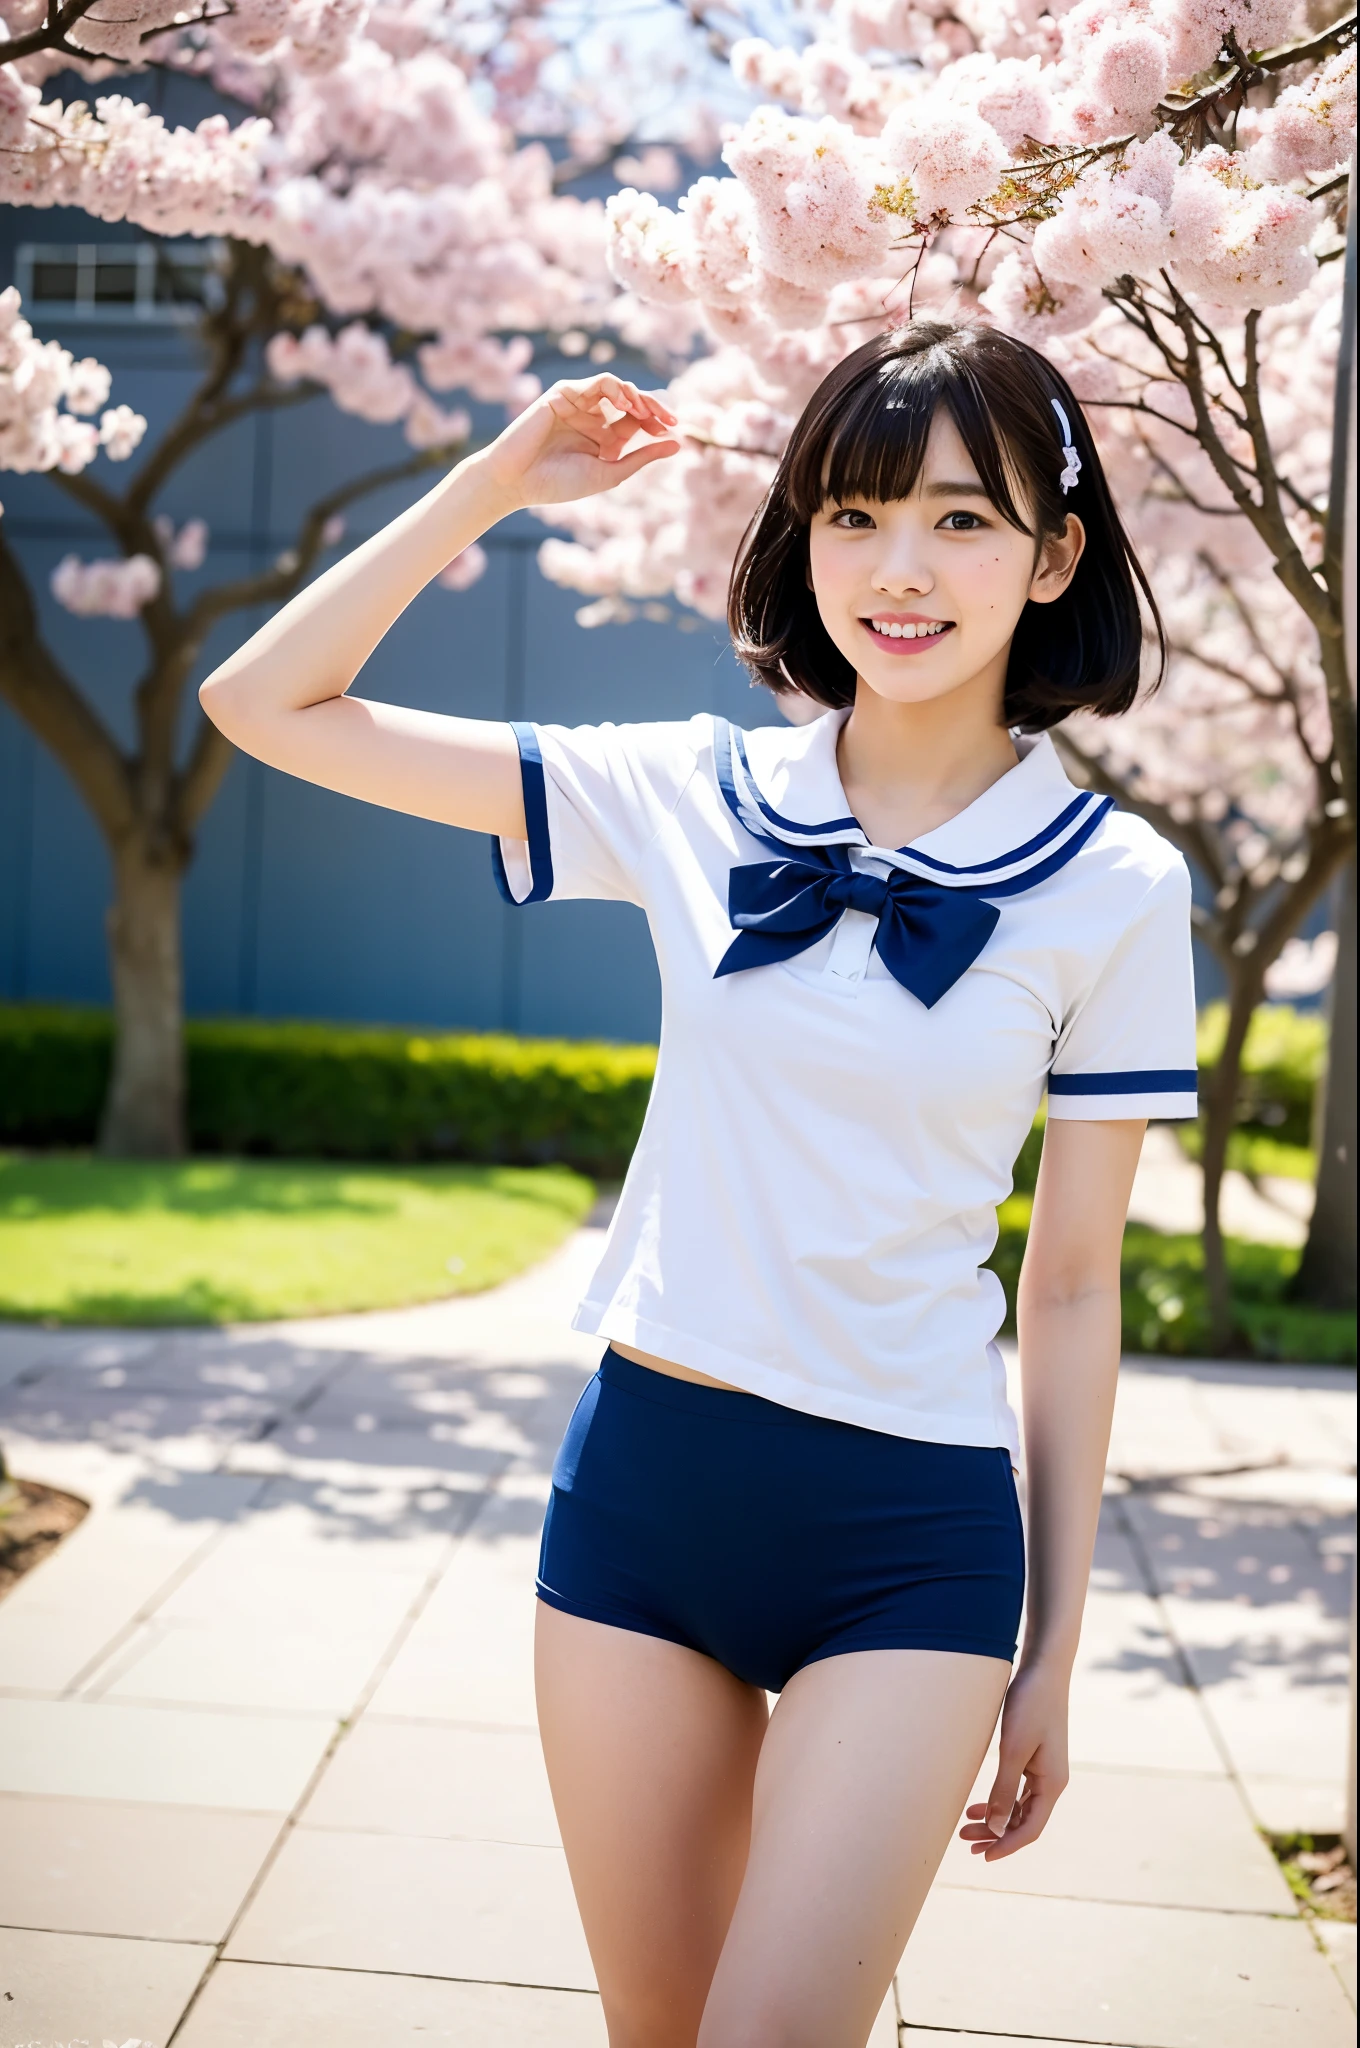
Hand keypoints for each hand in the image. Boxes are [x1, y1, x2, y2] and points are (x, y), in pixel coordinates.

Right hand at [473, 373, 678, 511]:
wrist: (519, 481)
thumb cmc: (560, 484)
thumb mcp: (610, 472)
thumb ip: (642, 457)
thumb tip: (678, 444)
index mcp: (605, 439)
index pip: (639, 421)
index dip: (659, 422)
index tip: (677, 430)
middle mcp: (594, 419)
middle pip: (632, 402)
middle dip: (653, 407)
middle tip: (669, 418)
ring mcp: (579, 404)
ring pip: (617, 388)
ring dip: (636, 396)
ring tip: (646, 412)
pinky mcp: (565, 393)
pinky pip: (597, 382)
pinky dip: (615, 389)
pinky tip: (624, 404)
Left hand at [957, 1660, 1069, 1860]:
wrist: (1044, 1670)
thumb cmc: (1030, 1706)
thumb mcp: (1013, 1750)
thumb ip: (1005, 1790)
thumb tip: (997, 1829)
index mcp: (1053, 1785)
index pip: (1030, 1829)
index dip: (1007, 1846)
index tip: (982, 1857)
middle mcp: (1052, 1782)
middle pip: (1024, 1821)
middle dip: (995, 1835)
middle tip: (964, 1842)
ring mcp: (1045, 1770)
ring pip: (1020, 1807)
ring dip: (996, 1819)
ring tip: (966, 1827)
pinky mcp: (1036, 1757)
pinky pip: (1019, 1790)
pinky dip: (1000, 1801)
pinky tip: (980, 1804)